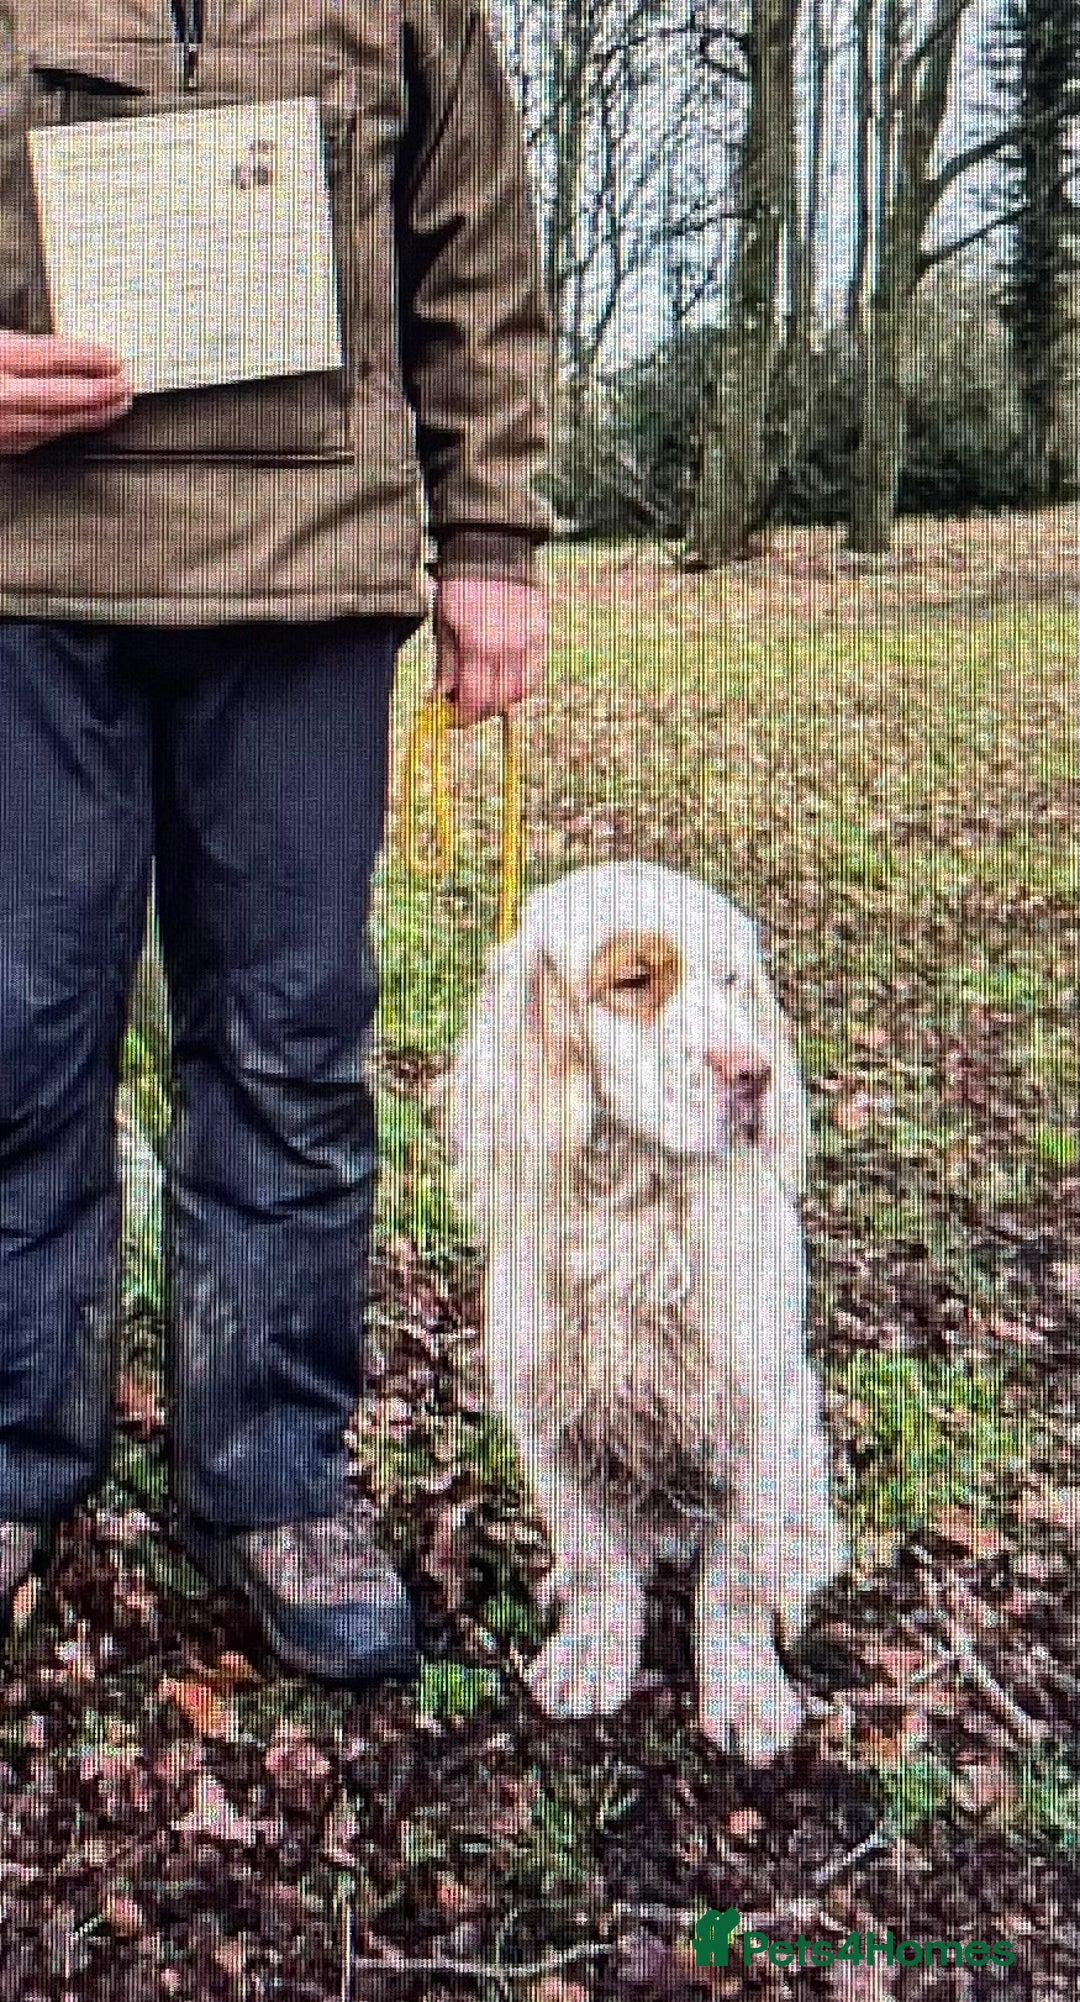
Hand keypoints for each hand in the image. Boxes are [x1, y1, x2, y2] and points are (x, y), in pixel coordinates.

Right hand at [0, 331, 132, 454]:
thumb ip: (24, 348)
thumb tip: (69, 353)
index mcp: (1, 358)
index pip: (55, 356)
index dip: (91, 358)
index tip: (114, 359)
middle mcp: (2, 393)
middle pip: (62, 395)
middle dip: (100, 392)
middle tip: (125, 387)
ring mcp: (2, 423)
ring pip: (55, 423)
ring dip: (90, 416)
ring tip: (115, 408)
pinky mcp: (2, 445)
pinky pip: (39, 438)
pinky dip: (65, 429)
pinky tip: (80, 423)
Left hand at [432, 577, 545, 725]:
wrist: (493, 549)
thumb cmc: (460, 585)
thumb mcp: (443, 625)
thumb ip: (445, 666)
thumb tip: (440, 699)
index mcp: (478, 646)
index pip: (474, 701)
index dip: (459, 717)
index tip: (447, 717)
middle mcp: (508, 649)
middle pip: (497, 703)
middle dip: (476, 712)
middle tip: (460, 707)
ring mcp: (528, 644)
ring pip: (518, 694)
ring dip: (498, 702)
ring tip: (480, 692)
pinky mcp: (540, 637)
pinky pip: (532, 676)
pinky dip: (516, 686)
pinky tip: (500, 679)